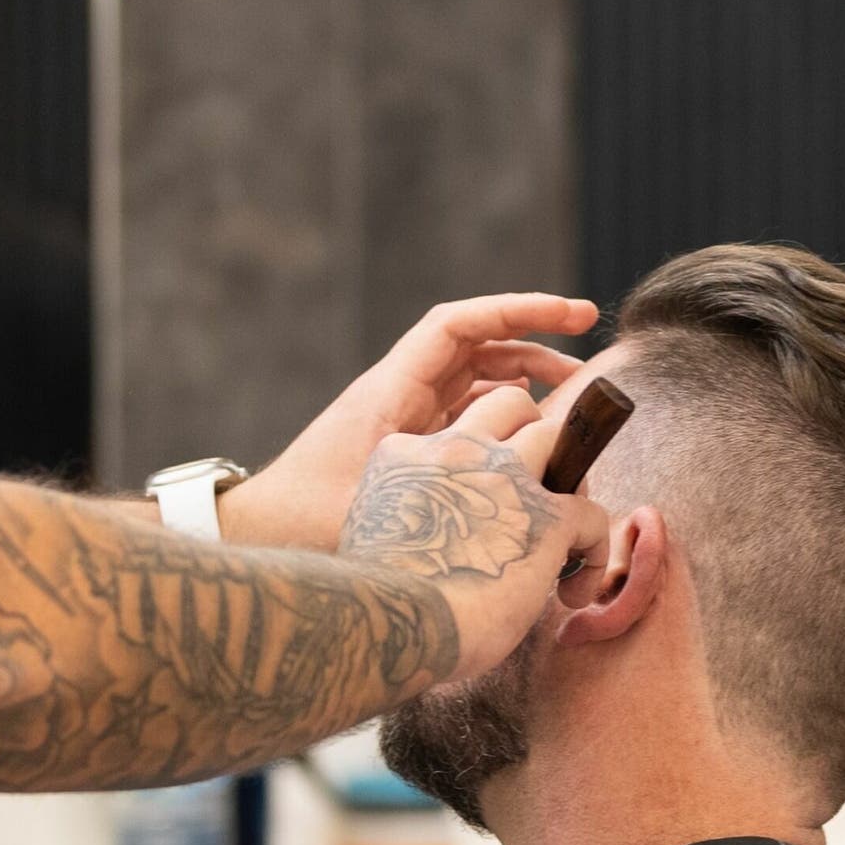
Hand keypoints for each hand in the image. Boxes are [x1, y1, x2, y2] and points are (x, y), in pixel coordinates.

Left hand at [218, 292, 596, 551]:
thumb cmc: (303, 517)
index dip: (520, 311)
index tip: (573, 316)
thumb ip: (443, 480)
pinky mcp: (406, 449)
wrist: (256, 534)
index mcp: (391, 388)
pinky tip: (534, 451)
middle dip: (535, 346)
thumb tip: (516, 470)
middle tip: (587, 366)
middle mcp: (400, 394)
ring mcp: (405, 420)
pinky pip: (464, 420)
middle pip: (478, 348)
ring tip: (572, 411)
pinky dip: (502, 423)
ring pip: (475, 385)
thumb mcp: (376, 496)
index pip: (461, 326)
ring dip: (523, 388)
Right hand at [337, 384, 609, 683]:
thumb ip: (403, 524)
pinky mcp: (546, 516)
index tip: (482, 509)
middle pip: (512, 407)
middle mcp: (455, 450)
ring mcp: (504, 476)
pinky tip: (573, 593)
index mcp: (404, 456)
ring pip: (557, 436)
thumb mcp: (374, 539)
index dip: (479, 466)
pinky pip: (592, 514)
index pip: (456, 435)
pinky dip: (593, 550)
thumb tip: (433, 551)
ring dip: (569, 479)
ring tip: (564, 535)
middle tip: (536, 497)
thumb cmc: (373, 605)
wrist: (386, 626)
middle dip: (533, 441)